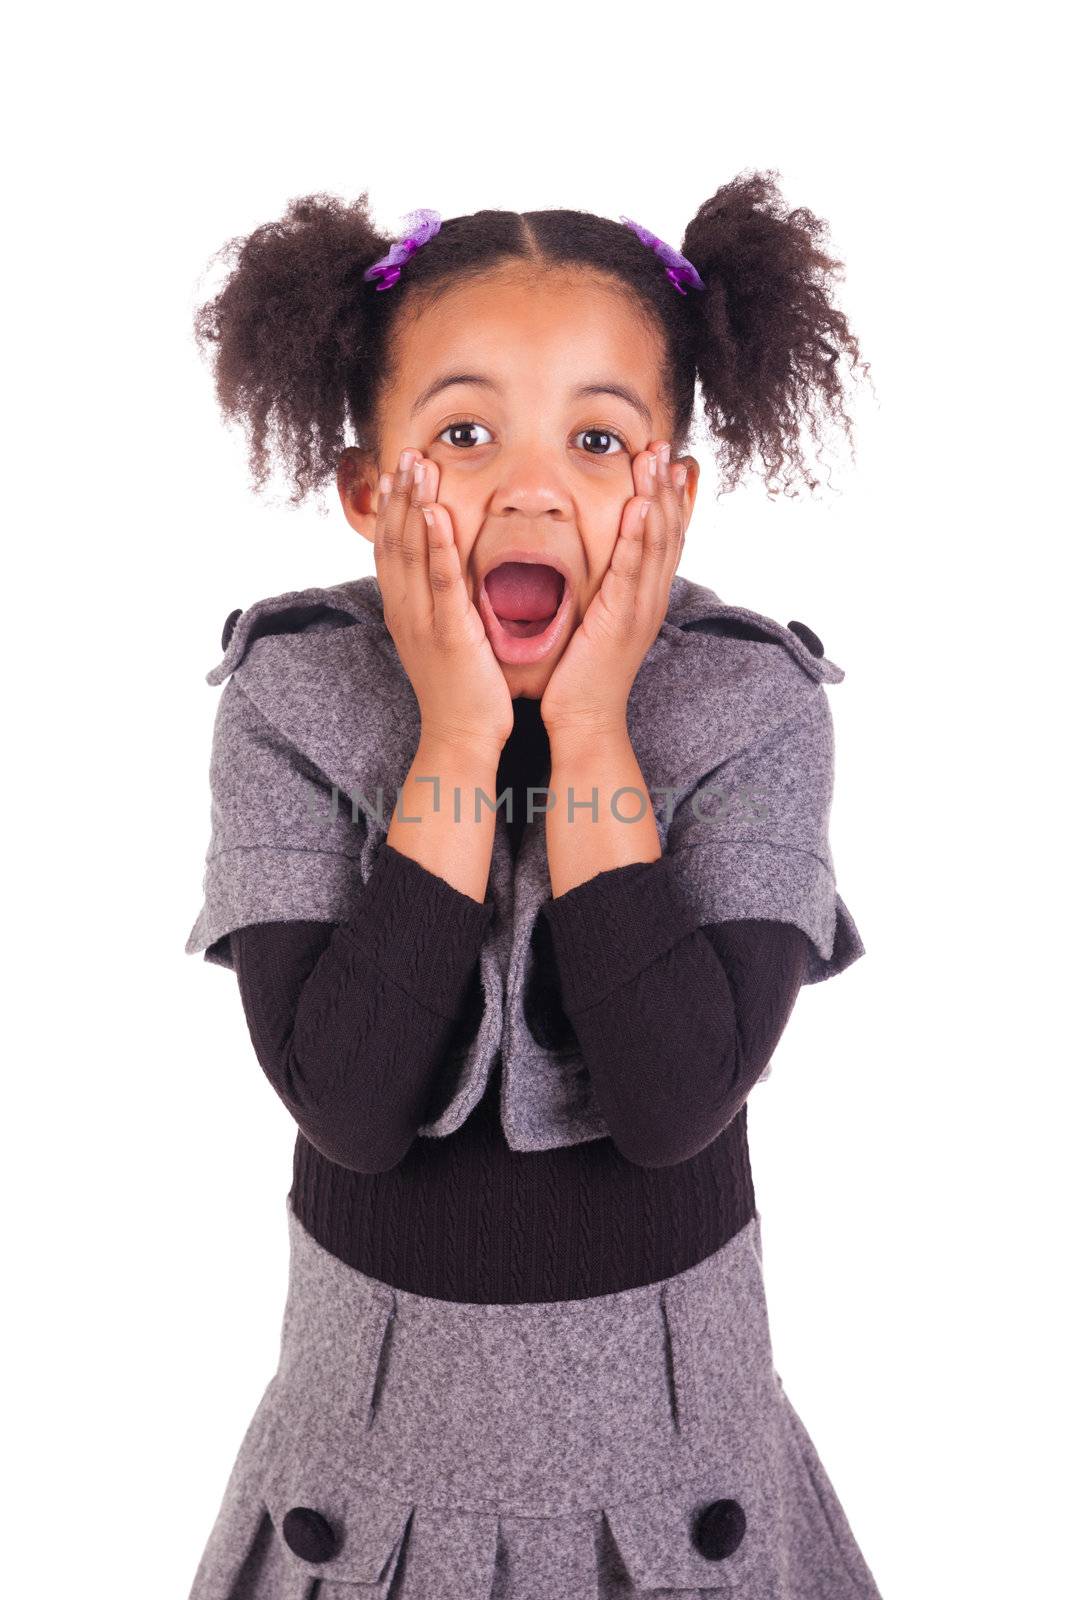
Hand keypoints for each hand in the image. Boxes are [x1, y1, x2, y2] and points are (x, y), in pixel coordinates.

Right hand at [375, 447, 514, 760]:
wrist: (462, 737)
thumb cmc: (461, 691)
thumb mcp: (443, 640)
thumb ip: (442, 606)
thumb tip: (449, 578)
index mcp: (403, 611)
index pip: (389, 549)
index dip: (390, 508)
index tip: (396, 471)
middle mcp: (405, 611)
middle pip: (394, 540)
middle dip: (398, 494)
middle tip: (405, 452)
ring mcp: (423, 621)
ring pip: (412, 552)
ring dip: (413, 505)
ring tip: (417, 465)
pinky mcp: (448, 633)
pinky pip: (441, 581)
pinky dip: (438, 544)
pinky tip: (437, 513)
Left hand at [540, 439, 687, 738]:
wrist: (584, 721)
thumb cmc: (581, 676)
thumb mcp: (597, 623)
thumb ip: (601, 592)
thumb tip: (595, 566)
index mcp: (645, 599)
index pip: (666, 539)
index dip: (671, 498)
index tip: (671, 462)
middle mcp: (651, 600)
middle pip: (668, 532)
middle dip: (668, 485)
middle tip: (666, 445)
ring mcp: (640, 610)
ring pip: (657, 544)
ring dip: (657, 497)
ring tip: (656, 459)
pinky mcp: (621, 621)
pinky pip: (632, 572)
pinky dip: (638, 537)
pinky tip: (640, 507)